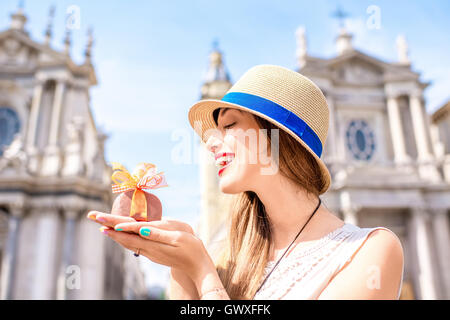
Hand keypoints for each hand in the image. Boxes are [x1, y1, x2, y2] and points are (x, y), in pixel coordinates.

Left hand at [86, 211, 211, 281]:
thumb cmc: (191, 249)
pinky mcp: (153, 252)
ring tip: (101, 226)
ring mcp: (150, 252)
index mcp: (152, 244)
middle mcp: (148, 249)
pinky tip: (121, 235)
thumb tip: (142, 230)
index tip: (100, 223)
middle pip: (124, 237)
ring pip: (127, 242)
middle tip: (93, 217)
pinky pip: (134, 244)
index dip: (114, 228)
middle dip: (108, 227)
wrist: (197, 265)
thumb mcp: (177, 239)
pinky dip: (124, 238)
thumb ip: (158, 234)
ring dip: (114, 233)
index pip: (129, 235)